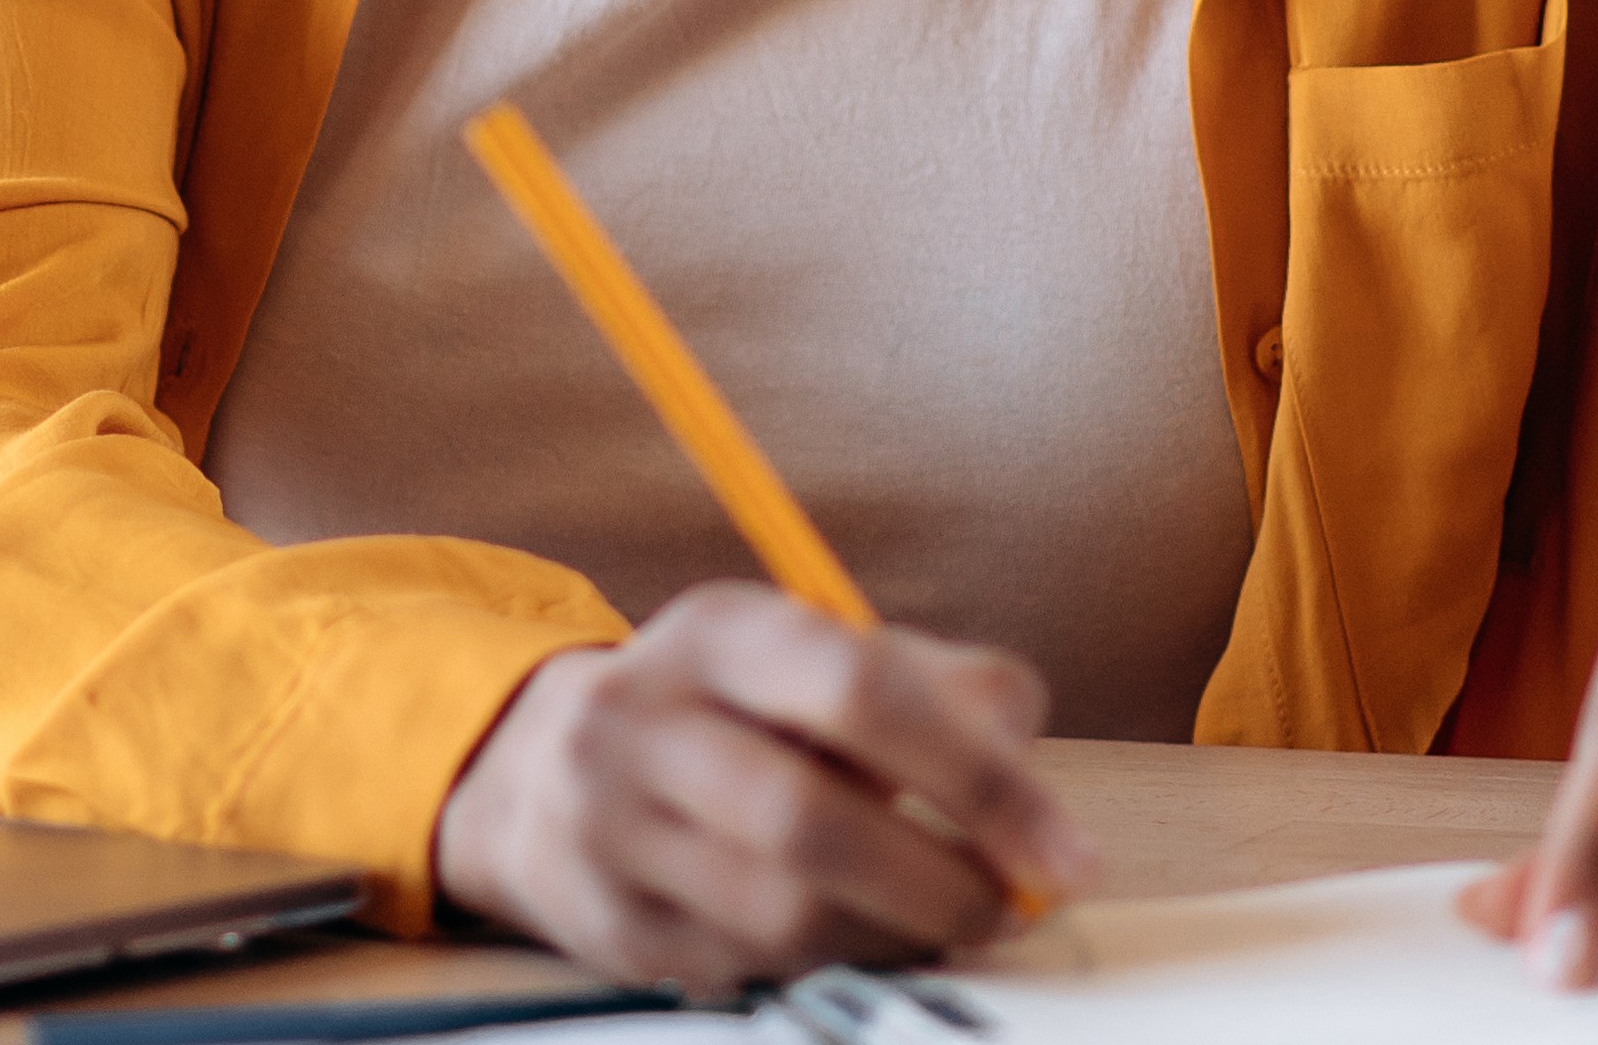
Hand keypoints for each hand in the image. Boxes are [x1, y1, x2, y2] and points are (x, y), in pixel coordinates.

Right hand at [430, 584, 1098, 993]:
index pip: (859, 690)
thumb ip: (935, 685)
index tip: (1062, 855)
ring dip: (894, 936)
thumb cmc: (727, 714)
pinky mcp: (607, 923)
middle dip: (941, 884)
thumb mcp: (813, 658)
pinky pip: (748, 968)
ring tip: (943, 926)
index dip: (978, 779)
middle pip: (812, 819)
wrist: (535, 770)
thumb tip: (1022, 752)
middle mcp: (643, 717)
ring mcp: (608, 826)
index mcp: (719, 629)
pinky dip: (831, 965)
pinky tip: (863, 941)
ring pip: (780, 914)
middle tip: (1006, 911)